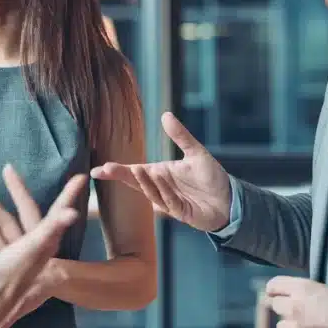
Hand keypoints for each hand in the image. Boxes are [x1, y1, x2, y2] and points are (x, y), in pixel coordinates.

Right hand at [0, 168, 86, 327]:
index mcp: (45, 238)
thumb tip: (72, 212)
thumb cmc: (15, 274)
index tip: (80, 177)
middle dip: (15, 188)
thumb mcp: (35, 247)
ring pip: (5, 221)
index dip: (69, 194)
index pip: (59, 210)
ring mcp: (19, 251)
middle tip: (7, 168)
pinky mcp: (4, 260)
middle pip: (26, 209)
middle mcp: (35, 243)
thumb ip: (52, 227)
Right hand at [91, 112, 230, 231]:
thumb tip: (165, 114)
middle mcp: (160, 188)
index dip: (115, 171)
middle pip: (136, 183)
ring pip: (151, 193)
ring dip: (144, 182)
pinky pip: (169, 202)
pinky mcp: (181, 213)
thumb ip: (180, 136)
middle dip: (121, 177)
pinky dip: (163, 190)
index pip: (133, 172)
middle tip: (107, 169)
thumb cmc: (211, 177)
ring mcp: (168, 202)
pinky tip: (159, 177)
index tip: (97, 170)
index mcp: (159, 174)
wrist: (230, 199)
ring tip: (137, 168)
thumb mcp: (195, 153)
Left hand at [265, 276, 327, 327]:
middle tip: (292, 310)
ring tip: (302, 325)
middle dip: (282, 307)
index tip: (274, 293)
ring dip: (288, 325)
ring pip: (280, 325)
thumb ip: (300, 290)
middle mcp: (293, 305)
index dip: (273, 289)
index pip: (273, 285)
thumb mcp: (320, 289)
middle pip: (274, 304)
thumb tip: (286, 293)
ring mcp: (294, 325)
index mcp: (301, 288)